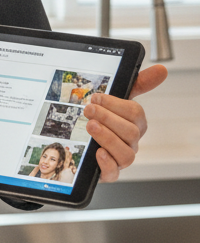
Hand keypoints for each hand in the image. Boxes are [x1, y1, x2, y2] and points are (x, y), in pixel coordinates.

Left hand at [82, 64, 167, 182]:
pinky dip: (107, 163)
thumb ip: (136, 85)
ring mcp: (120, 158)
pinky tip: (97, 153)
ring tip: (90, 126)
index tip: (96, 97)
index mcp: (134, 123)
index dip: (116, 104)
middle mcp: (130, 142)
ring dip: (107, 138)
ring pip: (125, 153)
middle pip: (130, 132)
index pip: (135, 113)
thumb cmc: (103, 121)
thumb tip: (161, 70)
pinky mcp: (108, 172)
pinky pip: (114, 173)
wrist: (80, 146)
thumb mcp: (115, 100)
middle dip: (108, 118)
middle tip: (88, 110)